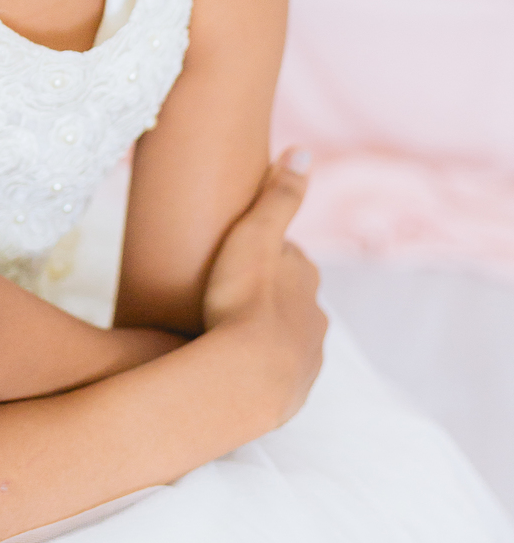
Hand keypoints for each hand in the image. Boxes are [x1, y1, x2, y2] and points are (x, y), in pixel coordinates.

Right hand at [201, 149, 325, 427]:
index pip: (289, 257)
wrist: (248, 378)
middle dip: (269, 293)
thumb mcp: (256, 236)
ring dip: (264, 332)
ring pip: (287, 336)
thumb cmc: (245, 300)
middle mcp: (314, 316)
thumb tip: (302, 151)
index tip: (238, 253)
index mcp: (304, 277)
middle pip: (292, 297)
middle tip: (228, 293)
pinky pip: (278, 373)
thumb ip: (279, 195)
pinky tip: (237, 368)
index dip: (265, 253)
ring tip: (228, 333)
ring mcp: (307, 357)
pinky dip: (261, 366)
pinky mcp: (293, 392)